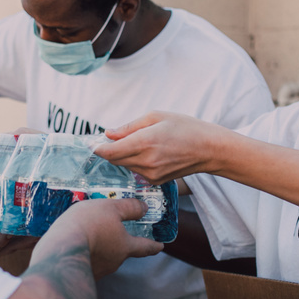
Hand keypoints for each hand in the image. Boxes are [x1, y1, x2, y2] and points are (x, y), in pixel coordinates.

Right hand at [43, 198, 162, 278]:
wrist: (60, 250)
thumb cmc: (88, 226)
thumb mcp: (110, 208)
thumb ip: (129, 208)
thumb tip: (144, 208)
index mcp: (125, 247)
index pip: (145, 247)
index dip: (153, 245)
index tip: (160, 246)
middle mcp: (113, 262)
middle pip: (121, 252)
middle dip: (118, 244)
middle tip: (111, 233)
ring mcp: (96, 271)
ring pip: (101, 257)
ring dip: (98, 249)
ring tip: (87, 236)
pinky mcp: (79, 274)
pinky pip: (85, 262)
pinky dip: (83, 254)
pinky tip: (74, 245)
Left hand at [97, 111, 231, 182]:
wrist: (209, 149)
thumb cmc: (185, 127)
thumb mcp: (156, 116)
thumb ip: (129, 127)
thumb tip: (108, 134)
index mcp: (144, 142)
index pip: (109, 151)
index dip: (96, 148)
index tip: (89, 143)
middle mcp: (145, 161)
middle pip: (114, 159)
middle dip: (108, 149)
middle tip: (110, 138)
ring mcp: (150, 174)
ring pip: (124, 165)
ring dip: (123, 155)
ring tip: (138, 142)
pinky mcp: (155, 181)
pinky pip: (136, 171)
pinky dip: (134, 162)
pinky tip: (148, 152)